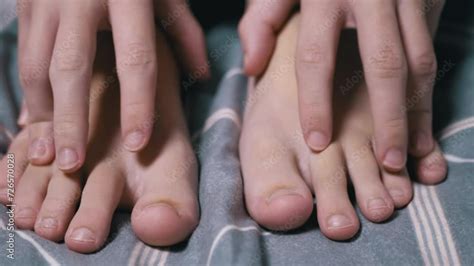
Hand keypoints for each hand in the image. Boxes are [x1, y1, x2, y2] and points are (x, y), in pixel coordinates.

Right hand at [17, 0, 207, 172]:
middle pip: (72, 69)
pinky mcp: (28, 4)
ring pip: (37, 64)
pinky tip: (36, 118)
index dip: (137, 104)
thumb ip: (184, 32)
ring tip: (47, 152)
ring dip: (43, 111)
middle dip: (71, 120)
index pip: (136, 60)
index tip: (137, 142)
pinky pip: (24, 53)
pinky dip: (28, 90)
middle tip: (72, 163)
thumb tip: (202, 75)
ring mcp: (48, 0)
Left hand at [239, 0, 444, 171]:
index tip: (318, 141)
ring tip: (409, 153)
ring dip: (417, 111)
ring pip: (418, 61)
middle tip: (385, 162)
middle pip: (384, 64)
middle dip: (387, 118)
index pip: (317, 56)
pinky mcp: (424, 1)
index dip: (316, 102)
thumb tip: (251, 66)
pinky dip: (429, 92)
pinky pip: (430, 51)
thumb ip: (261, 21)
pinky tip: (422, 124)